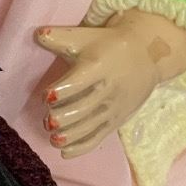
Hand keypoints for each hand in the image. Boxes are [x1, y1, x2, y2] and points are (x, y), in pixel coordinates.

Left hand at [37, 11, 185, 156]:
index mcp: (99, 66)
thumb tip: (38, 34)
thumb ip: (60, 37)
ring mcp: (114, 107)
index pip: (80, 82)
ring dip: (70, 135)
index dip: (61, 91)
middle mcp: (109, 89)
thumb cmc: (108, 45)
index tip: (45, 96)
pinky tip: (64, 151)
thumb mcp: (85, 37)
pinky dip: (82, 147)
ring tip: (52, 137)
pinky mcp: (117, 120)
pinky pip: (99, 137)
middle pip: (85, 108)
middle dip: (63, 118)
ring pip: (91, 126)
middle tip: (47, 120)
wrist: (147, 55)